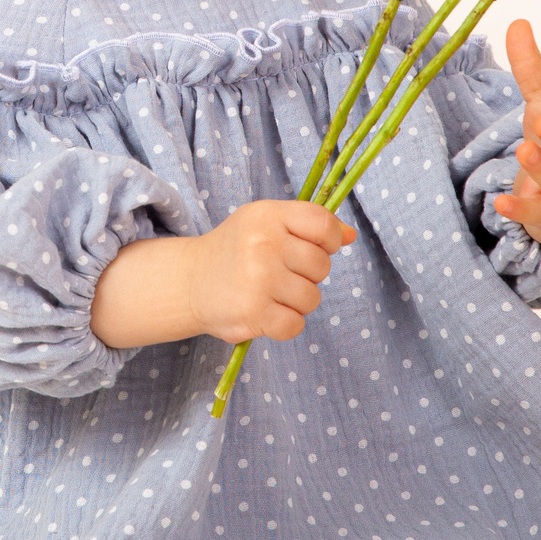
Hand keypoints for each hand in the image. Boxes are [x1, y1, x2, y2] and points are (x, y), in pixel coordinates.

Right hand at [184, 200, 355, 344]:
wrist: (190, 281)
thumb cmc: (237, 249)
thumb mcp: (266, 223)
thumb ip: (309, 225)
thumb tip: (350, 236)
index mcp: (267, 215)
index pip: (323, 224)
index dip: (330, 240)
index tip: (316, 247)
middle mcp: (263, 244)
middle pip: (321, 266)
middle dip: (309, 274)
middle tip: (281, 273)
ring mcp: (258, 279)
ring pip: (312, 298)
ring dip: (297, 301)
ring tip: (271, 293)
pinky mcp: (253, 312)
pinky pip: (295, 324)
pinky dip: (286, 324)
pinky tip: (267, 312)